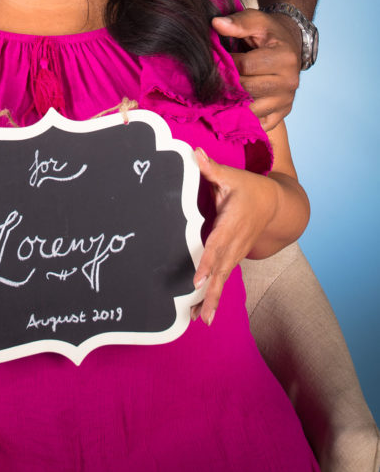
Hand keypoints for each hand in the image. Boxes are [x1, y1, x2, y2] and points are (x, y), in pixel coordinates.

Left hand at [191, 148, 276, 325]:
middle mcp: (235, 242)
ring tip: (202, 320)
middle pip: (222, 270)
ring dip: (213, 299)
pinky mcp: (235, 257)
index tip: (198, 278)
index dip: (208, 261)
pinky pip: (224, 278)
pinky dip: (215, 295)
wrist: (276, 205)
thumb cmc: (250, 189)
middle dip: (212, 292)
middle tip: (202, 314)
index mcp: (232, 223)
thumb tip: (195, 152)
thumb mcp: (232, 176)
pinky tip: (203, 313)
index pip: (217, 244)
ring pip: (224, 278)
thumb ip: (211, 168)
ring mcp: (237, 252)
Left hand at [212, 9, 300, 129]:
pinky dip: (244, 119)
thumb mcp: (257, 20)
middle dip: (226, 84)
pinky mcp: (281, 114)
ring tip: (217, 92)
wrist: (289, 45)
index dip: (225, 63)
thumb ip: (238, 22)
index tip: (213, 58)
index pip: (246, 66)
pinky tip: (232, 107)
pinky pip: (259, 124)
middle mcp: (289, 82)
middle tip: (210, 78)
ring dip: (232, 103)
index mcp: (285, 58)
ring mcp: (286, 101)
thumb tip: (216, 24)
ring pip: (252, 110)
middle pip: (248, 90)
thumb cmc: (269, 32)